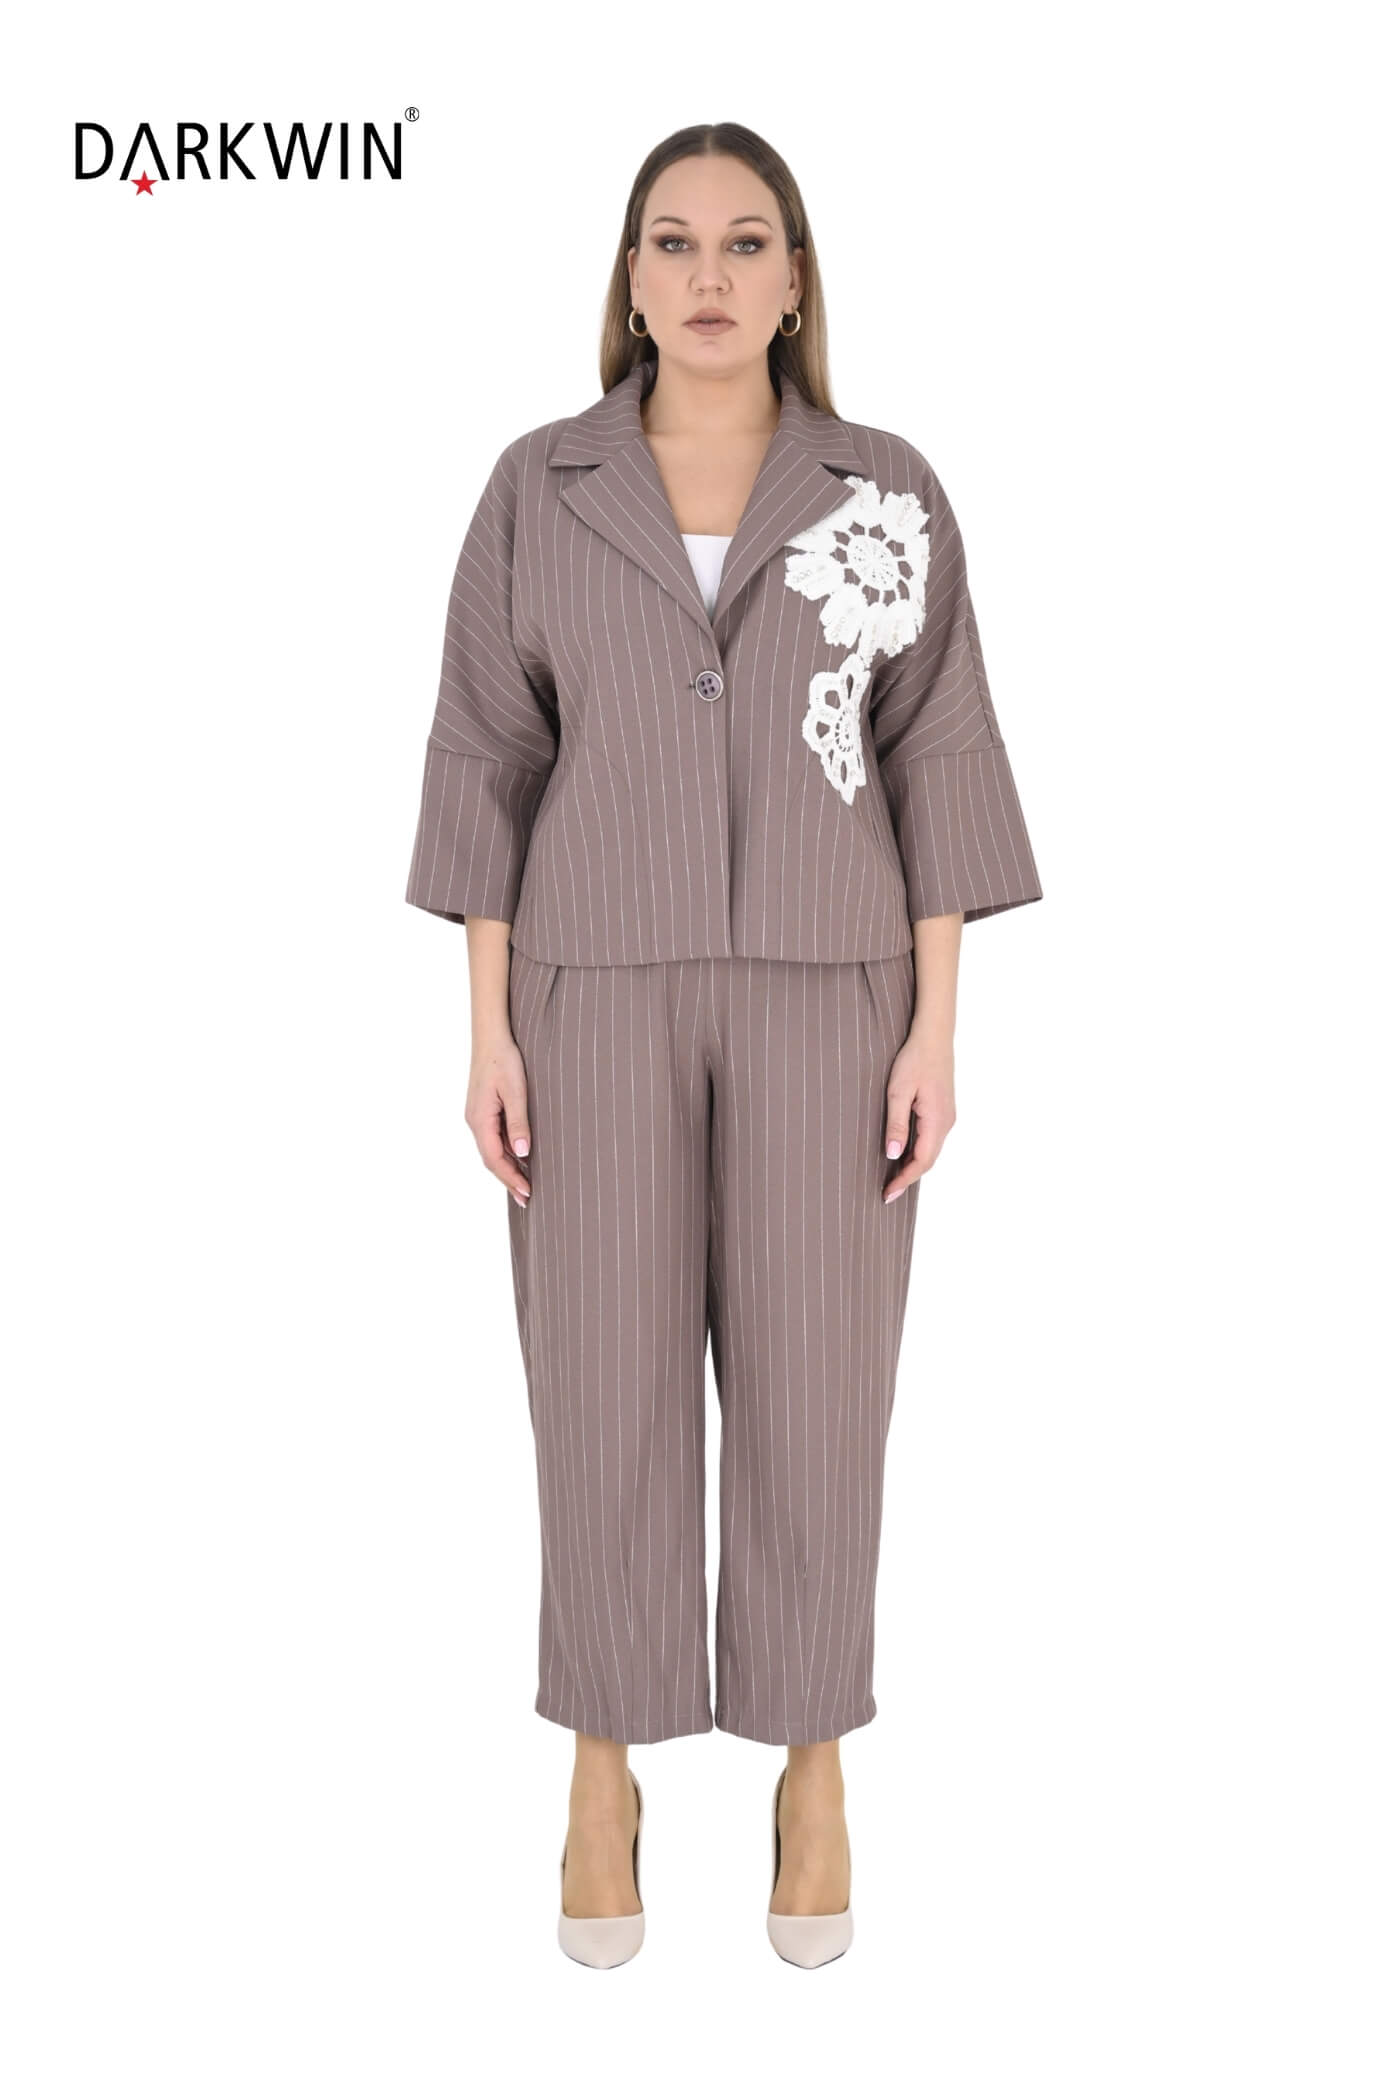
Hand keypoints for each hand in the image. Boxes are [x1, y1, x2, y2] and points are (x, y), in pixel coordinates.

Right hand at [465, 1025, 533, 1205]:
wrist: (490, 1036)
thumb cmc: (504, 1059)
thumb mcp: (516, 1091)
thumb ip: (519, 1122)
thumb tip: (523, 1153)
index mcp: (480, 1120)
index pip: (495, 1159)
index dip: (511, 1178)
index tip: (528, 1192)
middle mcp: (474, 1122)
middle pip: (491, 1159)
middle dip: (509, 1180)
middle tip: (528, 1198)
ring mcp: (477, 1116)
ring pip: (492, 1150)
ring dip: (508, 1168)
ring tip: (525, 1185)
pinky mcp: (482, 1110)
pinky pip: (493, 1139)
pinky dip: (506, 1153)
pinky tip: (519, 1158)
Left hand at [881, 1029, 954, 1201]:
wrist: (934, 1037)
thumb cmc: (914, 1059)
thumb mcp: (898, 1091)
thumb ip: (896, 1124)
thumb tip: (893, 1154)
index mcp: (937, 1120)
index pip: (922, 1161)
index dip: (905, 1180)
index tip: (888, 1193)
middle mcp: (947, 1122)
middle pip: (928, 1160)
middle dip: (908, 1178)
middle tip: (887, 1192)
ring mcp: (947, 1117)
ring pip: (931, 1151)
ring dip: (913, 1166)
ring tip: (893, 1178)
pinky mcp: (943, 1111)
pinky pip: (932, 1139)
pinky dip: (918, 1152)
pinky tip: (904, 1154)